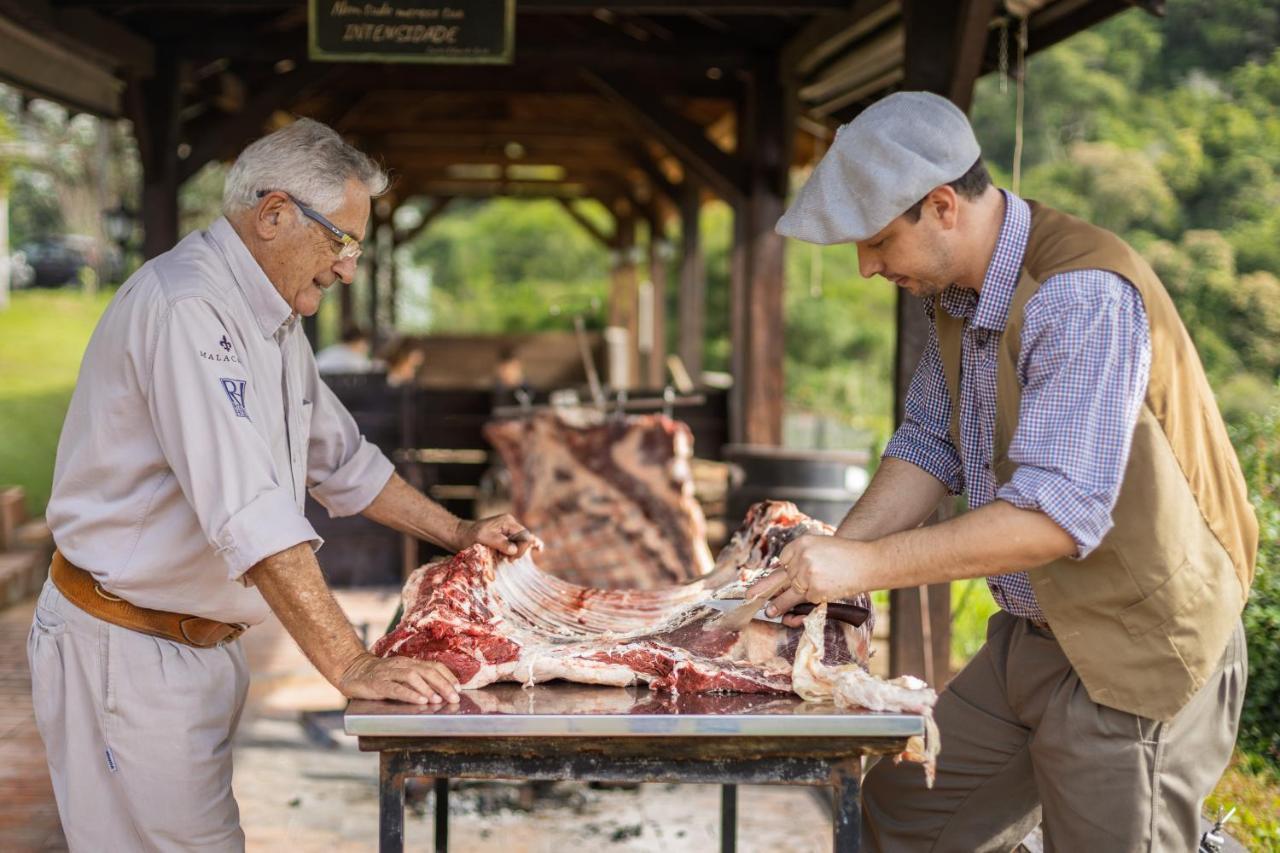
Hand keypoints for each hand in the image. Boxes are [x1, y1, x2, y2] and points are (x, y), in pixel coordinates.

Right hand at [337, 652, 460, 704]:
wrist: (352, 672)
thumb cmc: (379, 677)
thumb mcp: (400, 676)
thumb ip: (416, 681)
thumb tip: (439, 692)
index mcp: (409, 663)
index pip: (433, 666)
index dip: (447, 676)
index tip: (458, 688)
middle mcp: (401, 665)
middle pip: (426, 671)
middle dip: (443, 684)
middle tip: (454, 697)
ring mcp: (388, 673)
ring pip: (412, 677)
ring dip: (427, 688)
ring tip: (438, 700)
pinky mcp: (377, 684)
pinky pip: (395, 688)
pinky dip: (409, 694)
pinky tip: (419, 700)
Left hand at [454, 514, 543, 557]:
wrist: (460, 535)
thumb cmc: (470, 536)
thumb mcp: (483, 538)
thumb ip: (500, 542)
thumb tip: (513, 550)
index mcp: (507, 522)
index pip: (524, 536)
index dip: (521, 549)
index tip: (510, 559)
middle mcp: (511, 524)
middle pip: (526, 538)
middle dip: (520, 551)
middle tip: (508, 561)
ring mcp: (509, 530)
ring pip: (523, 541)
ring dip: (520, 551)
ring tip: (513, 558)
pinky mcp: (506, 537)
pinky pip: (521, 540)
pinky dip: (528, 545)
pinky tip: (538, 549)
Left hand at [748, 535, 868, 626]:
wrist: (869, 562)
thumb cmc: (848, 556)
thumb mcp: (821, 547)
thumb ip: (804, 558)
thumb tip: (785, 573)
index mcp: (801, 543)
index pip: (783, 559)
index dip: (784, 570)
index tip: (776, 576)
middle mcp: (801, 557)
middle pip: (779, 576)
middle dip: (763, 588)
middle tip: (749, 596)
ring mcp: (806, 575)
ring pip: (787, 593)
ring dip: (777, 604)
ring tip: (769, 611)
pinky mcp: (815, 590)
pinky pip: (806, 601)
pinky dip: (808, 605)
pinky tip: (813, 602)